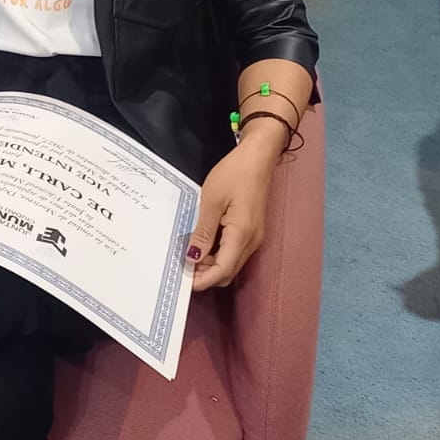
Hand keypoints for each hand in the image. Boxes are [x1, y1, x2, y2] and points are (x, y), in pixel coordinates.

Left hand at [189, 126, 279, 290]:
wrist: (258, 157)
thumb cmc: (234, 174)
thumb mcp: (212, 200)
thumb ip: (203, 232)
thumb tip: (192, 258)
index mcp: (242, 235)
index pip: (223, 270)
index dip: (203, 280)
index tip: (183, 282)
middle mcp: (251, 242)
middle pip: (228, 271)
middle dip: (206, 276)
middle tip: (181, 267)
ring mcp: (254, 237)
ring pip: (231, 264)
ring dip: (211, 266)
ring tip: (188, 256)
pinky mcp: (252, 231)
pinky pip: (234, 252)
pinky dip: (218, 255)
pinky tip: (202, 245)